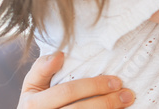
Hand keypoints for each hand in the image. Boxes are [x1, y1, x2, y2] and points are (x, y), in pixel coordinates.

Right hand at [17, 52, 134, 108]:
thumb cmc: (35, 100)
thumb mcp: (32, 84)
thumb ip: (42, 68)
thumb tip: (60, 55)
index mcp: (34, 103)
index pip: (68, 92)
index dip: (93, 86)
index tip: (116, 81)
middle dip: (106, 101)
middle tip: (126, 93)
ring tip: (126, 102)